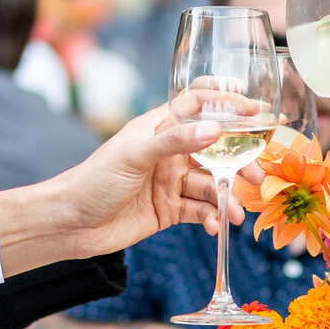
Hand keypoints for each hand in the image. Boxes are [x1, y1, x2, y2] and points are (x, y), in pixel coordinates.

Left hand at [0, 103, 245, 274]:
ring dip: (226, 198)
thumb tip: (215, 129)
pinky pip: (200, 210)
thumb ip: (175, 141)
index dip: (227, 102)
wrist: (70, 224)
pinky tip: (214, 226)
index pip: (198, 104)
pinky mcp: (170, 210)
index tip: (256, 109)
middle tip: (259, 175)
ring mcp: (171, 181)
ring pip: (211, 185)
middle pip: (215, 149)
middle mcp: (169, 152)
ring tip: (236, 213)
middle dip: (240, 162)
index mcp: (159, 127)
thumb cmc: (94, 180)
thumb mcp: (134, 155)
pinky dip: (211, 217)